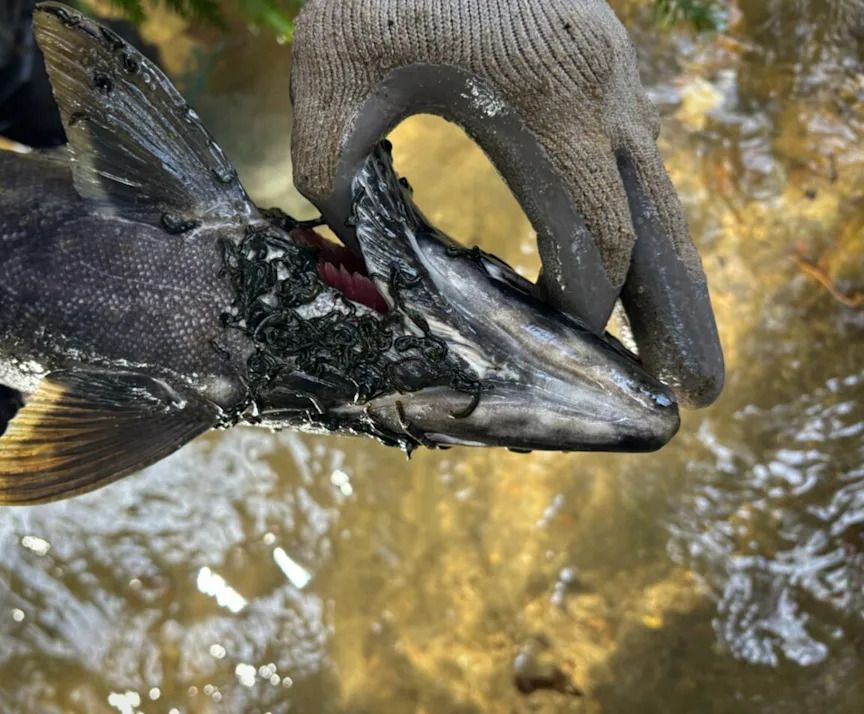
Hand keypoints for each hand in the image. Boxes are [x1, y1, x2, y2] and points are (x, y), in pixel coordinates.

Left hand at [290, 0, 723, 407]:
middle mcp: (601, 84)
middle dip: (675, 313)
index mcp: (546, 94)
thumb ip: (342, 183)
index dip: (586, 308)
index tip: (566, 357)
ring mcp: (610, 71)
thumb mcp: (330, 83)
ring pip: (658, 194)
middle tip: (699, 393)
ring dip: (675, 277)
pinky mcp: (597, 67)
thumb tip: (371, 266)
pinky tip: (635, 274)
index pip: (594, 232)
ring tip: (688, 352)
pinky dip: (639, 228)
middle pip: (656, 224)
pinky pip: (629, 164)